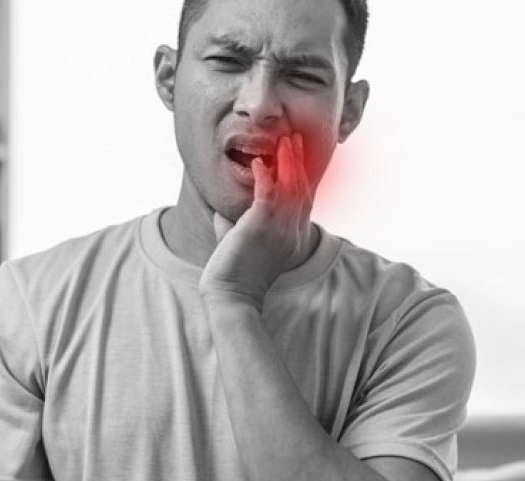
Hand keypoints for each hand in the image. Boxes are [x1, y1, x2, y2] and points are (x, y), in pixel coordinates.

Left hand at [200, 133, 315, 307]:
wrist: (232, 297)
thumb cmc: (233, 273)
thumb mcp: (239, 245)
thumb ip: (233, 226)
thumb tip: (220, 213)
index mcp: (292, 237)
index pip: (303, 200)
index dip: (304, 175)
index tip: (299, 155)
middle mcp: (292, 232)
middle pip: (302, 188)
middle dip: (300, 161)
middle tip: (297, 138)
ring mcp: (279, 230)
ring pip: (290, 187)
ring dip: (287, 160)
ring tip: (285, 140)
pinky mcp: (260, 227)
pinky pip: (267, 194)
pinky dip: (264, 176)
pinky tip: (258, 162)